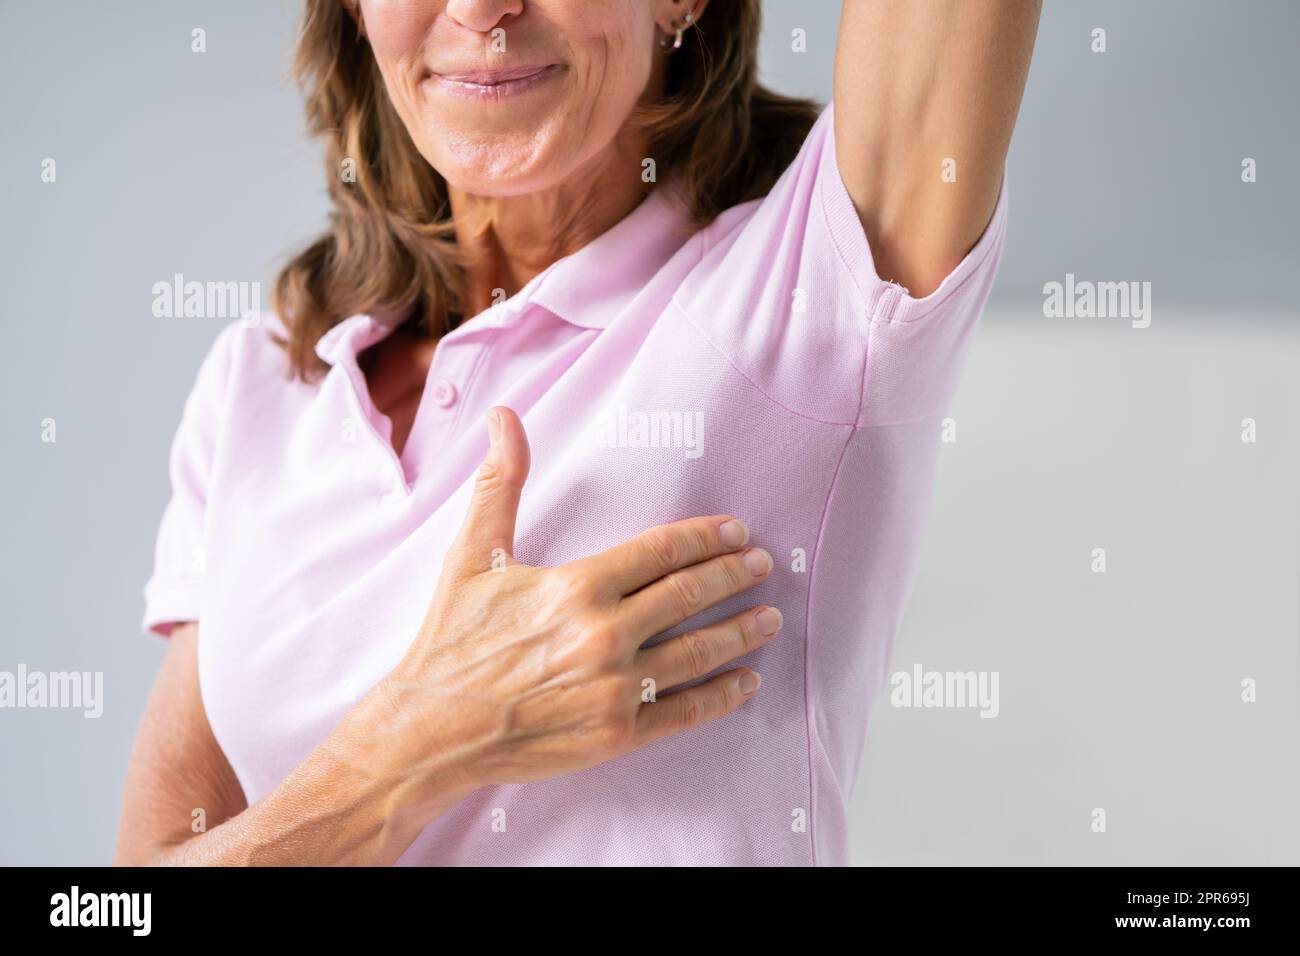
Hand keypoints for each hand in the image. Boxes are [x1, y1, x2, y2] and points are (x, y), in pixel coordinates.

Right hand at [373, 406, 780, 807]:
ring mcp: (614, 688)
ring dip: (741, 631)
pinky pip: (684, 712)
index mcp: (577, 586)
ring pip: (698, 652)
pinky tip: (746, 682)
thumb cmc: (451, 641)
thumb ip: (500, 484)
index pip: (661, 552)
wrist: (431, 731)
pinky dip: (722, 696)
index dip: (704, 538)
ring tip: (770, 617)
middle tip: (762, 565)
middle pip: (689, 596)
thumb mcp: (472, 555)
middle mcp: (604, 635)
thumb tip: (503, 417)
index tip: (735, 531)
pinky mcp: (616, 735)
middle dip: (733, 576)